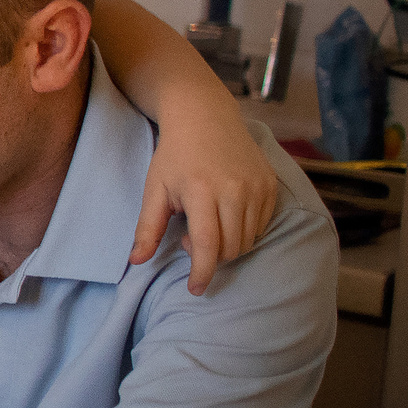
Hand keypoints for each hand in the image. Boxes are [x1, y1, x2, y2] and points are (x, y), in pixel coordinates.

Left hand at [132, 106, 278, 292]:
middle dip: (211, 256)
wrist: (205, 117)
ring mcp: (257, 187)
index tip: (196, 289)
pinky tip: (225, 215)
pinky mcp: (271, 185)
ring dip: (227, 245)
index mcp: (202, 192)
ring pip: (247, 240)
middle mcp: (235, 190)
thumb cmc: (174, 155)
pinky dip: (244, 231)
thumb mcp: (155, 189)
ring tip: (206, 223)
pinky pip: (261, 225)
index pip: (209, 245)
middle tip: (190, 237)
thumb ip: (148, 228)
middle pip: (230, 248)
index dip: (203, 272)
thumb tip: (137, 262)